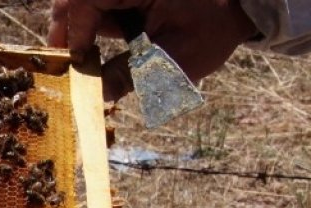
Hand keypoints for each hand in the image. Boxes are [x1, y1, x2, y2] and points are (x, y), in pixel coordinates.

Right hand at [48, 0, 258, 100]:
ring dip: (80, 25)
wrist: (247, 3)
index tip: (75, 61)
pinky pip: (104, 3)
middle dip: (67, 26)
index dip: (73, 32)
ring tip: (79, 56)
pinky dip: (96, 21)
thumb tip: (95, 96)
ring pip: (87, 0)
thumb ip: (128, 76)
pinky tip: (95, 45)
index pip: (85, 0)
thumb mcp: (171, 60)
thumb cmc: (214, 26)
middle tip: (63, 58)